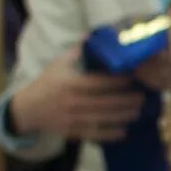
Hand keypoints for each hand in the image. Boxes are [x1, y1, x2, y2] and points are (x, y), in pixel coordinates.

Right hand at [9, 50, 146, 143]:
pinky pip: (94, 134)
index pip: (98, 83)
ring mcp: (72, 118)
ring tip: (137, 112)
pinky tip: (123, 132)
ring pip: (102, 119)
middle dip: (125, 101)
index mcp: (70, 84)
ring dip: (121, 116)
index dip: (117, 81)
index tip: (133, 78)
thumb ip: (76, 51)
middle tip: (142, 97)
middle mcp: (72, 102)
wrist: (28, 109)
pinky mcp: (72, 132)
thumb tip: (92, 36)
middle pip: (104, 103)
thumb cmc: (46, 83)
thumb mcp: (58, 64)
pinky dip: (109, 134)